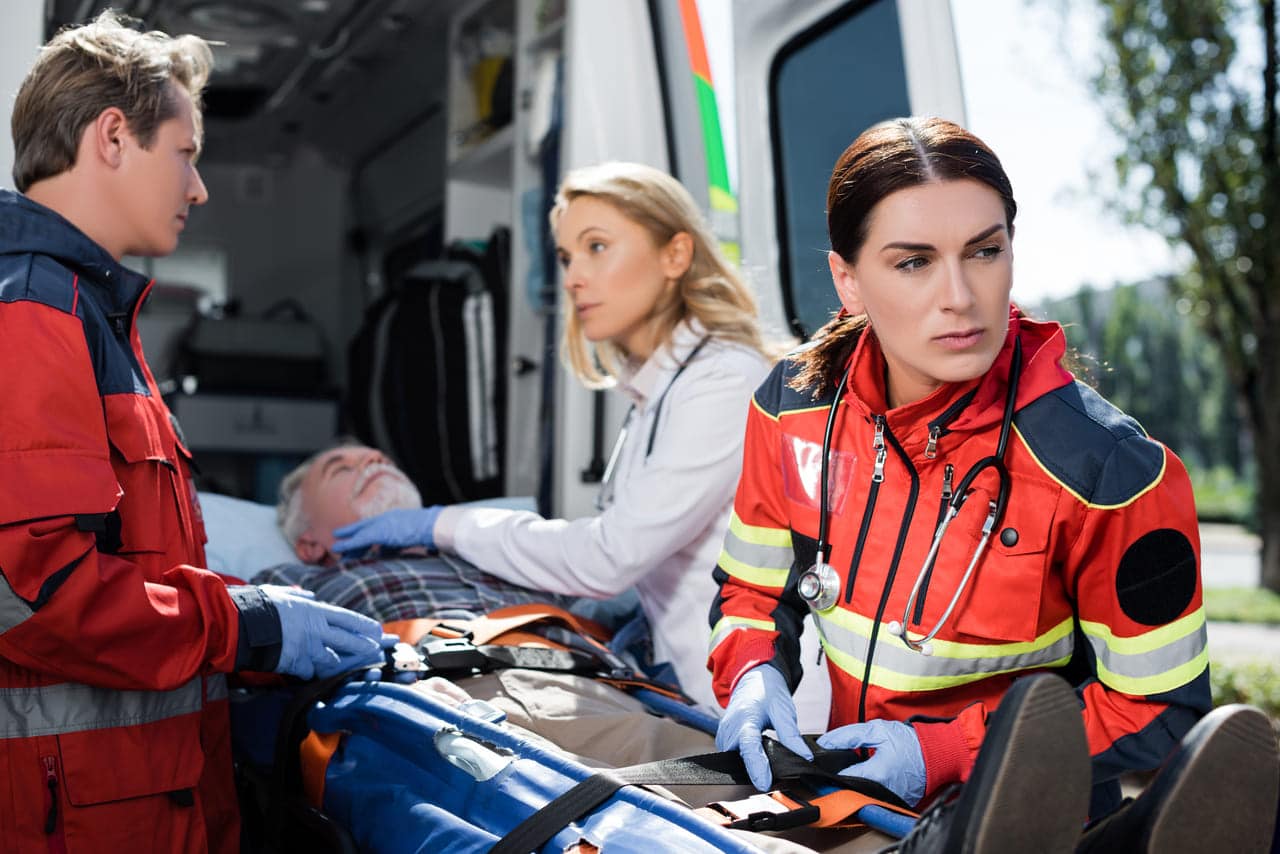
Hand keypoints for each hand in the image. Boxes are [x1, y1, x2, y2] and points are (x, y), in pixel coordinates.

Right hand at [259, 585, 383, 679]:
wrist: (241, 624)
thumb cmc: (258, 605)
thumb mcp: (281, 593)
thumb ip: (298, 595)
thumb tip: (309, 594)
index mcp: (314, 611)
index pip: (347, 618)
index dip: (363, 625)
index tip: (377, 629)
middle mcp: (315, 630)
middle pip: (348, 640)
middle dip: (365, 646)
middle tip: (378, 650)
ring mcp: (306, 648)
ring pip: (334, 660)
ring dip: (345, 664)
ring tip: (359, 667)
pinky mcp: (295, 664)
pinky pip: (309, 672)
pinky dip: (312, 672)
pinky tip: (317, 673)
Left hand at [332, 506, 443, 554]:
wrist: (435, 526)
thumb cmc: (430, 532)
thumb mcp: (411, 538)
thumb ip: (398, 544)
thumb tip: (384, 553)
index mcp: (395, 519)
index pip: (375, 528)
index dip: (363, 536)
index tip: (355, 544)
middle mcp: (387, 519)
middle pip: (365, 530)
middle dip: (353, 541)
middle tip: (342, 551)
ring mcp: (384, 523)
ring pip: (360, 534)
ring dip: (348, 544)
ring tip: (337, 552)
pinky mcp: (381, 531)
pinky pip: (361, 539)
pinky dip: (349, 544)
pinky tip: (338, 549)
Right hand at [715, 664, 811, 790]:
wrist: (752, 680)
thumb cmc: (766, 692)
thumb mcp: (783, 710)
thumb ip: (792, 735)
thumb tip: (805, 757)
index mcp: (745, 719)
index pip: (749, 747)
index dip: (757, 767)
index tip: (764, 784)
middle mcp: (729, 729)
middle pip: (742, 758)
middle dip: (758, 769)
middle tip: (780, 771)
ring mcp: (723, 736)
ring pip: (737, 761)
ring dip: (753, 764)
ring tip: (769, 757)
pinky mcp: (723, 741)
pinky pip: (735, 757)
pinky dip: (748, 758)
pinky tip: (759, 753)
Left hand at [817, 719, 925, 806]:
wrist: (937, 754)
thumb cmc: (911, 742)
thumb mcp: (877, 730)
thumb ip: (848, 736)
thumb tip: (826, 743)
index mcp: (876, 774)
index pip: (841, 777)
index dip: (830, 769)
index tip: (824, 763)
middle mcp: (881, 791)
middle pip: (850, 788)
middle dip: (841, 777)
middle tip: (838, 765)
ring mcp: (888, 799)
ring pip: (861, 794)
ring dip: (854, 783)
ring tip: (854, 768)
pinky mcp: (894, 801)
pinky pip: (874, 796)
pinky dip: (869, 786)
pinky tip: (869, 775)